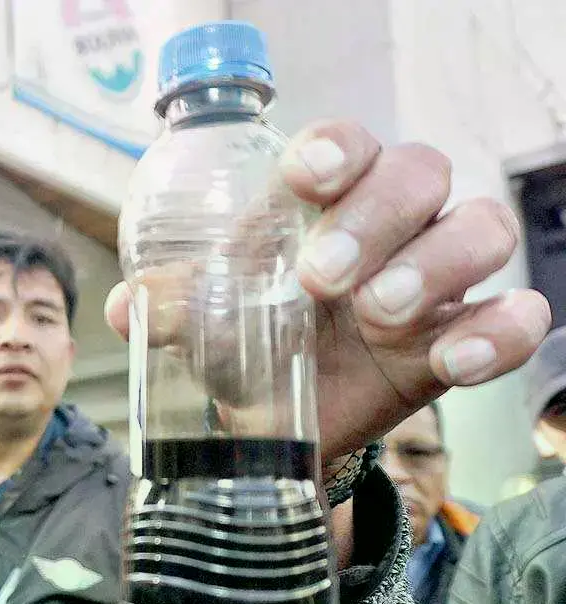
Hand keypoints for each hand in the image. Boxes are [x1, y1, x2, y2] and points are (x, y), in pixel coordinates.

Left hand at [107, 120, 549, 460]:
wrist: (280, 417)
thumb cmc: (249, 339)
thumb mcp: (208, 323)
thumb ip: (174, 306)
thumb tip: (129, 306)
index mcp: (323, 198)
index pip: (345, 144)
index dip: (333, 149)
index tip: (303, 178)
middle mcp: (392, 220)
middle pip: (417, 174)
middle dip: (373, 218)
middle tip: (322, 277)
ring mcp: (438, 275)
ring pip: (479, 228)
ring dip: (434, 266)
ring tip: (378, 316)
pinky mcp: (467, 333)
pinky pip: (516, 316)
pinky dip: (496, 332)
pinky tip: (450, 359)